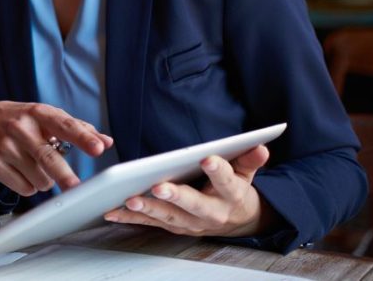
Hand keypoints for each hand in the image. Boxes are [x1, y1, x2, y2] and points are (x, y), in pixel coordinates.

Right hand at [0, 101, 112, 194]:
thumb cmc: (19, 120)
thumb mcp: (44, 116)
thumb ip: (77, 128)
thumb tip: (106, 141)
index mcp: (37, 113)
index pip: (64, 125)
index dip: (83, 137)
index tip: (98, 148)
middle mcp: (20, 127)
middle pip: (47, 157)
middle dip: (63, 174)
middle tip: (76, 187)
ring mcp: (4, 146)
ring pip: (38, 178)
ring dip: (46, 181)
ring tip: (37, 167)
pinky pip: (23, 188)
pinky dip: (30, 187)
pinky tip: (23, 173)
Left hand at [103, 145, 273, 237]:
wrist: (237, 221)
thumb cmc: (235, 190)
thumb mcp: (246, 173)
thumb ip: (249, 159)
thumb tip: (260, 145)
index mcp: (231, 195)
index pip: (226, 181)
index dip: (218, 170)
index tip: (208, 158)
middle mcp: (210, 213)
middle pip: (193, 204)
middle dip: (175, 196)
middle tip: (159, 187)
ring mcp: (190, 222)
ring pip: (168, 216)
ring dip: (147, 208)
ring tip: (129, 199)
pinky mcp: (173, 226)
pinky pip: (150, 222)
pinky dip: (130, 218)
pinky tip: (112, 211)